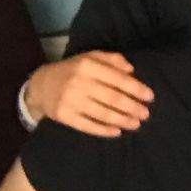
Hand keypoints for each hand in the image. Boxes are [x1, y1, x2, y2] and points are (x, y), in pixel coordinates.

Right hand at [26, 52, 153, 136]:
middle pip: (112, 98)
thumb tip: (132, 69)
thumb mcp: (91, 57)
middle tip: (146, 114)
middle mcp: (79, 83)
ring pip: (102, 113)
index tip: (150, 97)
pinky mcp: (64, 116)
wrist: (41, 85)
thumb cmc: (74, 70)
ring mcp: (70, 101)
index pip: (118, 79)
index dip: (136, 89)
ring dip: (122, 120)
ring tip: (136, 124)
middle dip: (132, 107)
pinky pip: (87, 126)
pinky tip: (117, 132)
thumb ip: (112, 60)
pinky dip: (104, 130)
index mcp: (87, 65)